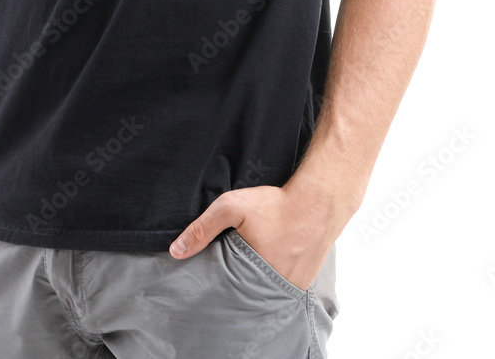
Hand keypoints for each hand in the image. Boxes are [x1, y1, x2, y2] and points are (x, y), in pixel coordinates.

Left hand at [168, 174, 355, 291]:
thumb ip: (203, 228)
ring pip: (264, 289)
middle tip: (235, 260)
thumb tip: (176, 251)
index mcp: (252, 274)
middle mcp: (272, 287)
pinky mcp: (303, 282)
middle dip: (236, 280)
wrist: (318, 203)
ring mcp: (290, 287)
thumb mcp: (232, 208)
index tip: (214, 268)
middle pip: (245, 290)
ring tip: (253, 259)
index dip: (218, 279)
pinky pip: (282, 285)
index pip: (225, 288)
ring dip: (256, 279)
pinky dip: (274, 276)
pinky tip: (272, 258)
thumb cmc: (275, 205)